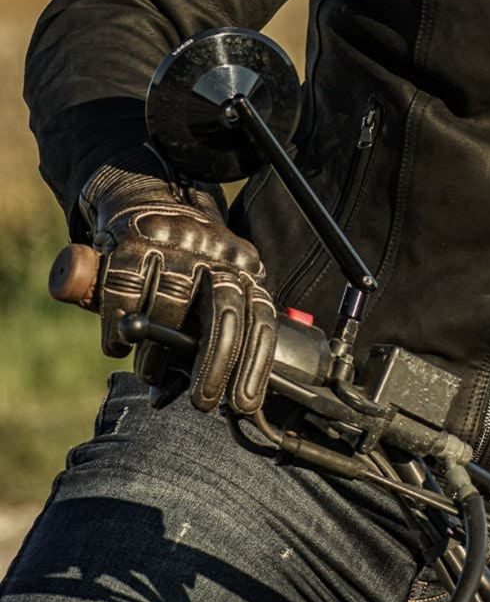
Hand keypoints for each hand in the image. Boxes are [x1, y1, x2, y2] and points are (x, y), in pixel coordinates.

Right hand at [80, 151, 276, 413]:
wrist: (145, 198)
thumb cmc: (182, 265)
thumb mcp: (207, 289)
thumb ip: (207, 333)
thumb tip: (198, 393)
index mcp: (243, 266)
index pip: (261, 316)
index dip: (256, 363)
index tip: (244, 403)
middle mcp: (215, 252)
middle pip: (224, 311)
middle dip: (216, 365)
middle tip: (203, 403)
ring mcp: (175, 243)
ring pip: (170, 306)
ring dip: (158, 353)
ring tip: (150, 372)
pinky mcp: (133, 240)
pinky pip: (124, 292)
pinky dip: (117, 328)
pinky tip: (118, 346)